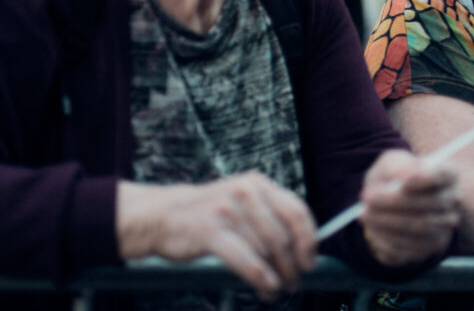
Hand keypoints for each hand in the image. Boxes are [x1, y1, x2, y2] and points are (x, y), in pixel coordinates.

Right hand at [116, 174, 316, 300]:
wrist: (162, 215)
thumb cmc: (209, 215)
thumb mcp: (243, 202)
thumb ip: (270, 216)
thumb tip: (304, 248)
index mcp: (258, 184)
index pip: (297, 211)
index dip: (309, 240)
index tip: (311, 260)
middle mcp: (246, 192)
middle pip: (283, 236)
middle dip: (293, 265)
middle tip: (295, 282)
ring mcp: (228, 210)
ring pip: (266, 250)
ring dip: (277, 276)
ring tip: (277, 289)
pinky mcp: (210, 231)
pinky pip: (246, 260)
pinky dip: (261, 278)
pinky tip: (267, 288)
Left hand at [358, 149, 458, 266]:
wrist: (392, 201)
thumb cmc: (394, 176)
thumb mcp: (391, 162)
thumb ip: (396, 166)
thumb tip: (402, 177)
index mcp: (448, 174)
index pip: (443, 175)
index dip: (426, 179)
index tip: (404, 182)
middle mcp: (453, 201)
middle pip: (428, 204)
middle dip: (393, 202)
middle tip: (367, 198)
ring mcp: (445, 227)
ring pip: (418, 228)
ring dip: (387, 222)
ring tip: (364, 214)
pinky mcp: (431, 247)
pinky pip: (411, 246)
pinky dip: (387, 238)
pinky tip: (372, 228)